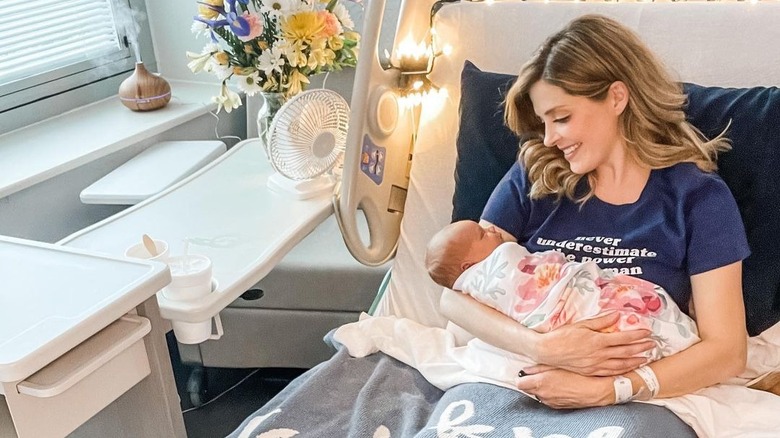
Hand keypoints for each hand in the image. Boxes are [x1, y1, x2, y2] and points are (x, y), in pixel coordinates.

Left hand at [515, 368, 613, 408]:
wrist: (597, 390)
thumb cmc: (579, 375)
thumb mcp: (558, 364)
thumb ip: (539, 367)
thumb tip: (526, 368)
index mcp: (541, 383)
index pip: (520, 383)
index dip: (521, 377)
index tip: (524, 372)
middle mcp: (544, 395)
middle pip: (527, 389)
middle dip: (530, 381)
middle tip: (537, 372)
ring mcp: (551, 402)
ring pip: (538, 394)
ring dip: (540, 387)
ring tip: (551, 378)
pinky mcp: (558, 406)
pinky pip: (548, 399)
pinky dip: (549, 392)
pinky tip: (558, 385)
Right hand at [534, 313, 653, 375]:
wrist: (548, 351)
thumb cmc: (563, 336)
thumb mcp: (581, 324)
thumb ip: (601, 321)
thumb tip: (617, 315)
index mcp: (597, 340)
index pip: (623, 338)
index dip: (637, 335)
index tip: (647, 332)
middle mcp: (599, 354)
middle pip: (625, 352)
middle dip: (640, 348)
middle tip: (652, 345)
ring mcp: (596, 365)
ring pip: (620, 364)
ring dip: (634, 361)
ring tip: (645, 359)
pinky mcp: (591, 372)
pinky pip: (611, 372)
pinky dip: (622, 371)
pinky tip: (628, 369)